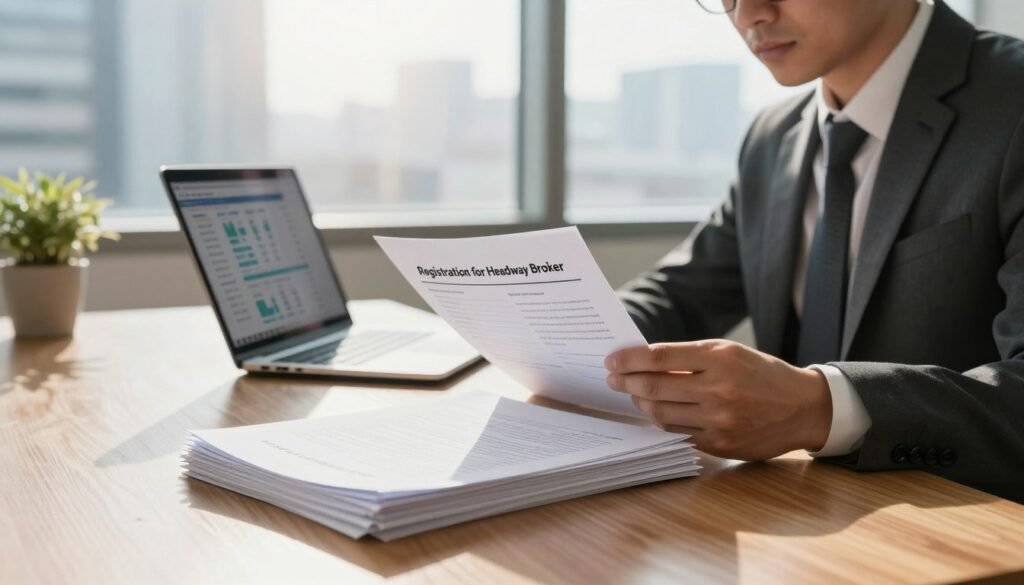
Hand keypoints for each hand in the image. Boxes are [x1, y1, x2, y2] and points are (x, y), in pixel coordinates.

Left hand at [604, 339, 832, 460]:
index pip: (660, 357)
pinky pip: (678, 433)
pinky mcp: (721, 444)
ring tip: (634, 395)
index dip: (630, 359)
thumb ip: (690, 358)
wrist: (804, 407)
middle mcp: (719, 388)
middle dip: (626, 382)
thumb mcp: (730, 354)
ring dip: (641, 404)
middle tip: (613, 379)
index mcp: (720, 358)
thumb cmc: (761, 374)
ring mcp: (720, 420)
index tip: (612, 360)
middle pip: (655, 387)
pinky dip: (662, 422)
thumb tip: (644, 363)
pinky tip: (656, 413)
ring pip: (661, 413)